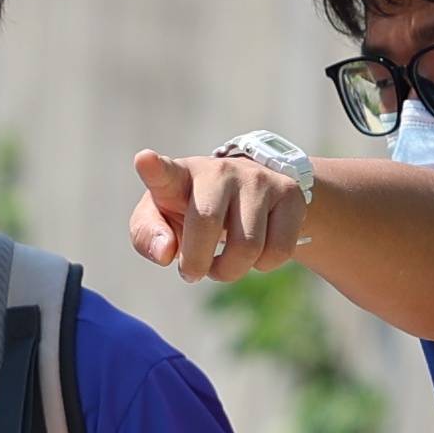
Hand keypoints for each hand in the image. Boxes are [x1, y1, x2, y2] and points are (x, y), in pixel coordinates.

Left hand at [128, 145, 309, 284]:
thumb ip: (148, 237)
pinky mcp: (289, 194)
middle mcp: (219, 171)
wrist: (248, 196)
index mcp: (179, 176)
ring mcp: (257, 179)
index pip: (164, 173)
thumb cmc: (191, 211)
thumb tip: (167, 253)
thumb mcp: (162, 221)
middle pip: (207, 223)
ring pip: (247, 246)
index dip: (153, 168)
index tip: (144, 160)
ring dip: (231, 270)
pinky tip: (255, 252)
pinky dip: (263, 265)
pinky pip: (279, 250)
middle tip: (192, 271)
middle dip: (197, 262)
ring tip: (224, 262)